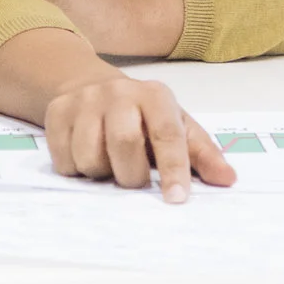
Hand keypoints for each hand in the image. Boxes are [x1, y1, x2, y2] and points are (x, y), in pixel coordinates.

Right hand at [41, 68, 235, 200]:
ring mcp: (83, 101)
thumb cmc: (141, 114)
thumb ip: (201, 153)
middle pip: (124, 144)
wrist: (89, 84)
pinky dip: (76, 170)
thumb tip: (228, 179)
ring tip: (109, 164)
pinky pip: (64, 160)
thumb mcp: (175, 125)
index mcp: (155, 96)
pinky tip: (85, 156)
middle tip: (133, 179)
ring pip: (90, 156)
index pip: (167, 135)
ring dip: (101, 174)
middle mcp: (119, 93)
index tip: (176, 199)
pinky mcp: (56, 112)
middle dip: (131, 175)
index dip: (173, 170)